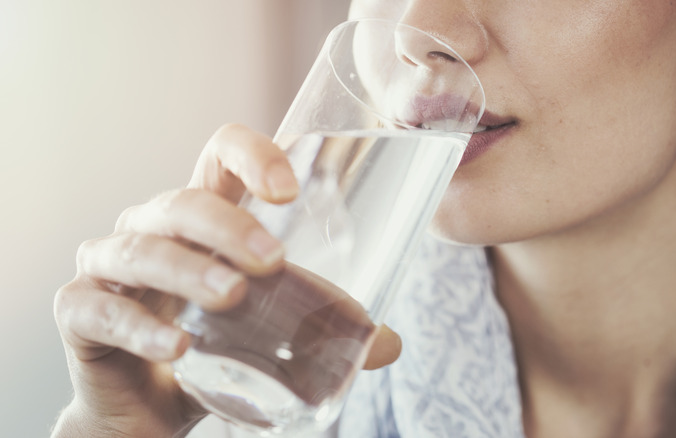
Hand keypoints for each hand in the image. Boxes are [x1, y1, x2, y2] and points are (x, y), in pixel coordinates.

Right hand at [51, 124, 400, 436]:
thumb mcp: (269, 327)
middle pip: (183, 202)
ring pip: (143, 250)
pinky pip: (101, 309)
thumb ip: (320, 327)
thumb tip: (387, 344)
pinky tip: (178, 348)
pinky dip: (140, 326)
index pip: (219, 158)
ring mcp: (109, 266)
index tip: (290, 189)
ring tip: (232, 297)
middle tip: (272, 261)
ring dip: (190, 271)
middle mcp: (151, 228)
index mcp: (201, 219)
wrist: (150, 407)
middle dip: (228, 226)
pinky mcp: (80, 311)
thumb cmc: (213, 346)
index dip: (251, 156)